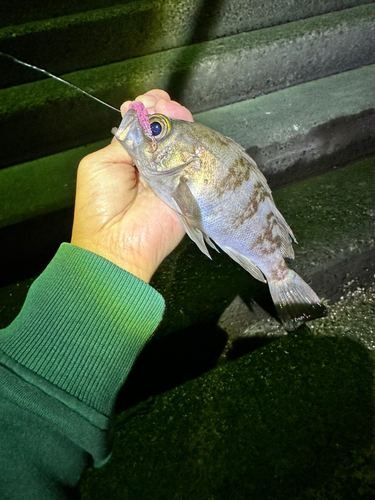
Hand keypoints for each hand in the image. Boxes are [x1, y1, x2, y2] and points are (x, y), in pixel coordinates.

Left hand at [71, 89, 192, 281]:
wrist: (116, 243)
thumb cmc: (101, 206)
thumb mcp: (101, 163)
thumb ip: (124, 141)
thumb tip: (142, 120)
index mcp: (129, 159)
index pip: (144, 128)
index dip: (147, 110)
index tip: (146, 101)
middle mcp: (153, 165)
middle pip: (165, 131)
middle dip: (164, 111)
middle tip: (161, 103)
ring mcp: (173, 175)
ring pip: (182, 141)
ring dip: (178, 121)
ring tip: (172, 111)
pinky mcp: (189, 187)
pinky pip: (196, 160)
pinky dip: (193, 140)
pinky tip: (185, 127)